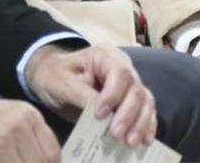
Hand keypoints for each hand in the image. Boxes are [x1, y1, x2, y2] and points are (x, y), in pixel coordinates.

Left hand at [25, 44, 156, 147]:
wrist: (53, 75)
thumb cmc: (56, 76)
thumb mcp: (62, 83)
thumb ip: (82, 95)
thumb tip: (100, 114)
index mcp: (105, 56)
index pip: (119, 72)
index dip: (113, 94)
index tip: (100, 115)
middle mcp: (123, 65)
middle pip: (135, 88)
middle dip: (128, 114)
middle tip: (116, 135)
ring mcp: (129, 81)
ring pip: (144, 99)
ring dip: (140, 122)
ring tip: (131, 142)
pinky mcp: (130, 97)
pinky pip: (145, 108)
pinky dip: (147, 124)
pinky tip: (145, 140)